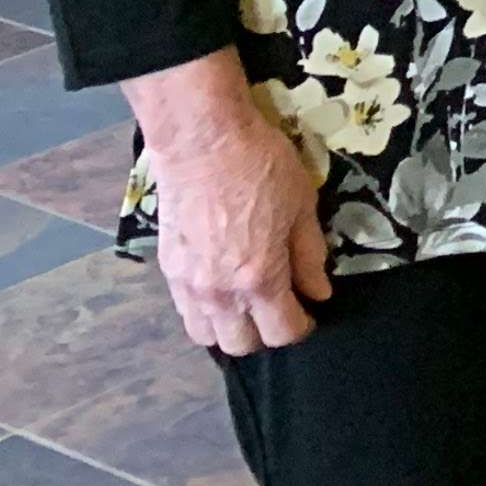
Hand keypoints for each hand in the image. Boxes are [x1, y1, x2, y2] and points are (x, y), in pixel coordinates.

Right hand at [120, 52, 328, 355]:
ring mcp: (187, 284)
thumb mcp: (303, 205)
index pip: (282, 331)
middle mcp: (218, 293)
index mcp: (258, 279)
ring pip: (207, 336)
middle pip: (241, 345)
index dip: (302, 326)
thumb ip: (310, 256)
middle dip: (266, 334)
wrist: (202, 141)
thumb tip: (318, 293)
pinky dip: (206, 314)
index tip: (311, 311)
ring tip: (250, 304)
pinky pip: (185, 312)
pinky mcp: (167, 269)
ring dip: (232, 329)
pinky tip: (222, 290)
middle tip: (282, 306)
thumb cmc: (262, 166)